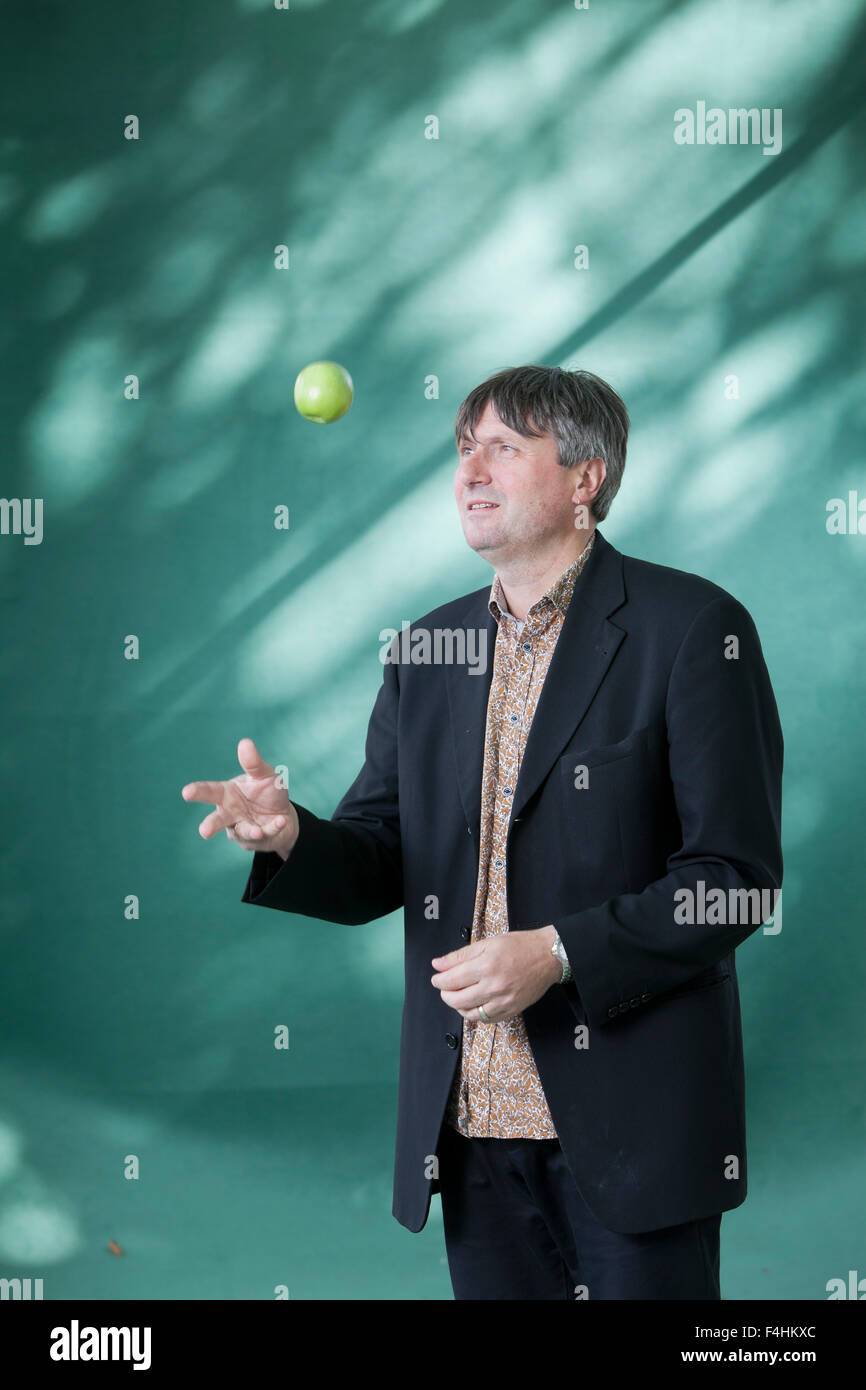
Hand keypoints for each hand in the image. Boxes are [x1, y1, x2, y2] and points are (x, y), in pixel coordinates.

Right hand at [181, 738, 298, 859]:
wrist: (285, 816)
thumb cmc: (268, 792)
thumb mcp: (264, 774)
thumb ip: (254, 763)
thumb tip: (245, 743)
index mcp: (227, 794)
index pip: (210, 791)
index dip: (197, 792)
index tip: (186, 792)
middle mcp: (229, 813)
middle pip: (217, 819)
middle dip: (210, 825)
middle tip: (204, 831)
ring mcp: (240, 829)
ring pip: (241, 832)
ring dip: (249, 831)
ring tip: (257, 830)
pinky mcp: (254, 841)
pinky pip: (263, 835)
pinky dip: (273, 828)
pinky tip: (281, 821)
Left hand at [430, 928, 559, 1022]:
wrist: (548, 956)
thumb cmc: (519, 946)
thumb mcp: (487, 943)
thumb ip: (460, 956)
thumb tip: (438, 964)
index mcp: (486, 966)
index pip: (452, 980)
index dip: (439, 980)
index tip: (436, 978)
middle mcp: (494, 986)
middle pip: (457, 1000)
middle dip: (445, 994)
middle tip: (444, 988)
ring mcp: (504, 1001)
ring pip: (470, 1014)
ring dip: (458, 1006)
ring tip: (458, 996)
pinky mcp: (512, 1010)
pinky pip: (486, 1020)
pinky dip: (475, 1014)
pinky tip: (473, 1004)